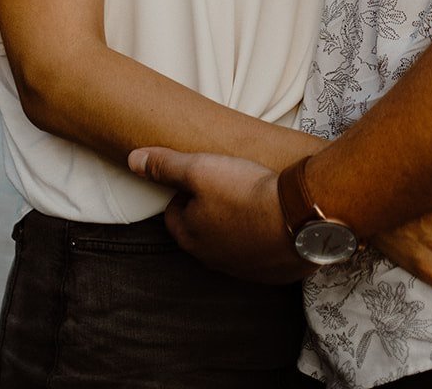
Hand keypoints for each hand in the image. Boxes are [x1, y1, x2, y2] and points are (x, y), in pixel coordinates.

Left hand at [128, 147, 304, 283]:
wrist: (298, 217)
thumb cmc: (245, 191)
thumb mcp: (200, 168)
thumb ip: (166, 165)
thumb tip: (133, 160)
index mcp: (192, 237)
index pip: (173, 216)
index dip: (181, 194)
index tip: (195, 178)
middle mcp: (214, 259)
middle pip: (201, 233)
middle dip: (206, 212)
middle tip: (221, 186)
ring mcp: (245, 269)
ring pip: (230, 246)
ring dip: (234, 227)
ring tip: (247, 200)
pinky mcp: (273, 272)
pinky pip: (259, 256)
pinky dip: (261, 241)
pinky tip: (272, 221)